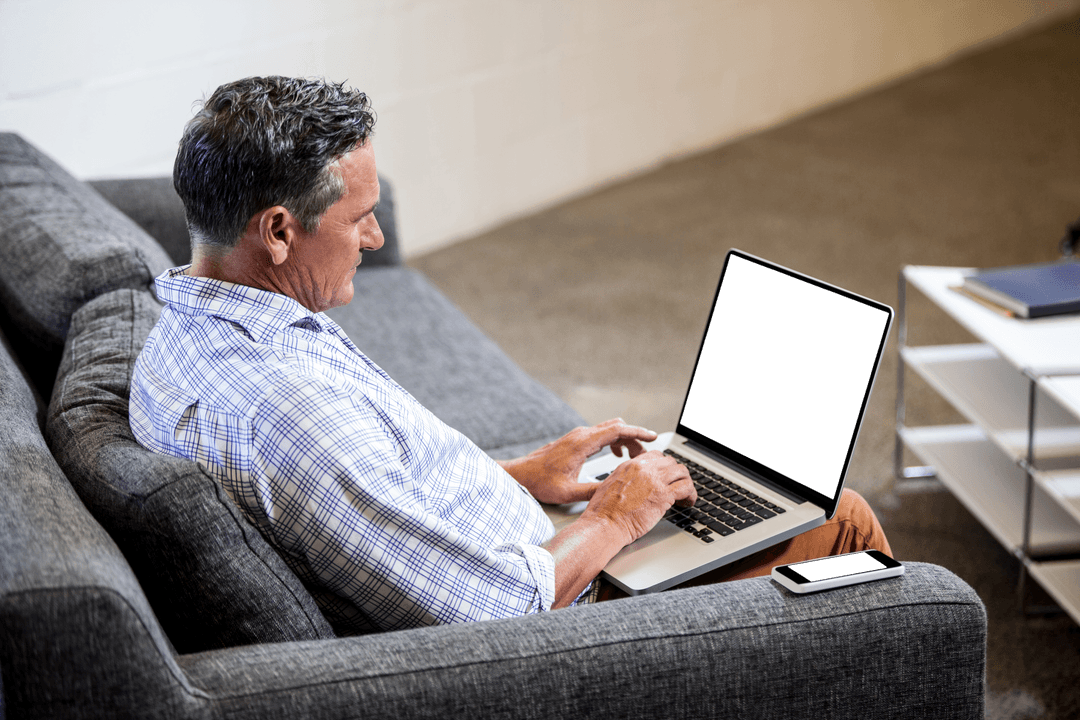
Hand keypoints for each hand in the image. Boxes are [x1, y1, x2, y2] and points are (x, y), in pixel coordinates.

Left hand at [498, 419, 658, 504]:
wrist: (520, 475)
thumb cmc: (540, 482)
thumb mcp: (568, 492)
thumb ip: (593, 491)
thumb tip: (615, 493)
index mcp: (582, 444)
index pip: (616, 430)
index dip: (637, 432)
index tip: (653, 437)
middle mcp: (580, 435)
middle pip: (616, 427)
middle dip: (635, 437)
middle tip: (647, 454)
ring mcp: (577, 436)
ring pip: (608, 429)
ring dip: (624, 439)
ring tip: (634, 458)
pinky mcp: (574, 440)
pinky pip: (600, 434)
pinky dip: (613, 441)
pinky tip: (616, 456)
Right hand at [581, 451, 695, 546]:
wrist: (604, 524)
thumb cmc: (604, 512)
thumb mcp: (610, 486)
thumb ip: (626, 481)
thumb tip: (635, 485)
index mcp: (630, 465)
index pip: (655, 456)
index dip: (663, 466)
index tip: (666, 476)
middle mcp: (643, 469)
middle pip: (670, 462)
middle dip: (676, 474)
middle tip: (677, 486)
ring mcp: (654, 481)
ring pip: (682, 471)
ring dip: (686, 482)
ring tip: (686, 495)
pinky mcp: (663, 496)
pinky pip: (686, 488)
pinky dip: (691, 494)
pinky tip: (688, 502)